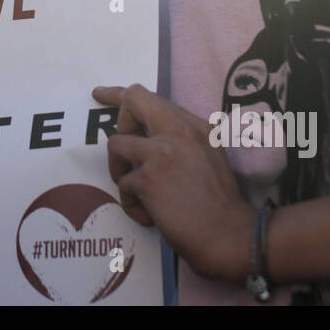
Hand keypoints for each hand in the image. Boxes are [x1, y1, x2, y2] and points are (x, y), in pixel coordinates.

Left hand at [92, 83, 255, 282]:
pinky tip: (150, 216)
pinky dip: (131, 204)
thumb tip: (144, 138)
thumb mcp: (208, 156)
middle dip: (119, 124)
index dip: (119, 94)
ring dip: (120, 171)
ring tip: (138, 193)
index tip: (98, 94)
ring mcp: (163, 152)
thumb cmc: (220, 204)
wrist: (231, 235)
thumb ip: (180, 141)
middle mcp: (179, 130)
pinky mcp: (149, 178)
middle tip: (124, 152)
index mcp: (195, 125)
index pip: (149, 97)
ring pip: (115, 144)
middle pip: (131, 102)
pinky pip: (122, 184)